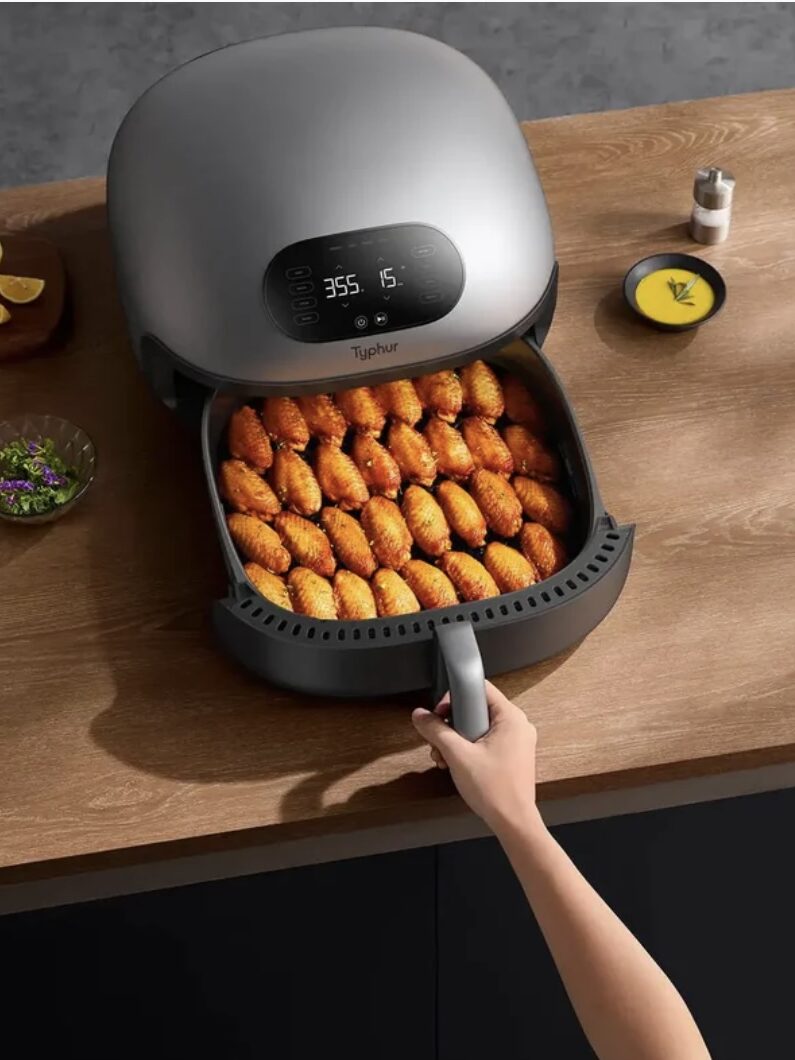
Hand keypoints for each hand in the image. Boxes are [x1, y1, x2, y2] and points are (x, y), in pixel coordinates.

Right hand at [412, 681, 541, 836]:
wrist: (513, 823)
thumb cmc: (497, 792)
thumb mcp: (457, 755)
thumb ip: (436, 731)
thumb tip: (421, 715)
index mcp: (511, 718)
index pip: (480, 688)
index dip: (455, 697)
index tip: (441, 713)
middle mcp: (517, 726)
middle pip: (476, 709)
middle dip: (452, 725)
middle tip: (440, 740)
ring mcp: (516, 742)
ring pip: (478, 727)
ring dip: (457, 740)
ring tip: (445, 757)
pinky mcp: (512, 756)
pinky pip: (486, 742)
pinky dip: (468, 749)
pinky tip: (456, 764)